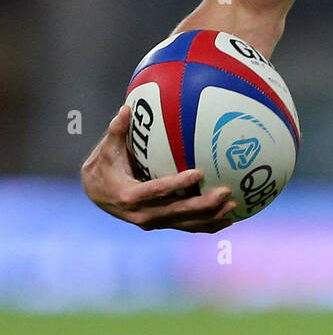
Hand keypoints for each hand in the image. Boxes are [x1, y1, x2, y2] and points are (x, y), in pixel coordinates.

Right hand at [81, 104, 236, 232]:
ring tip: (234, 206)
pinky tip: (228, 219)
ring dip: (210, 217)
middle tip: (226, 192)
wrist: (96, 194)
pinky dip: (207, 225)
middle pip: (177, 212)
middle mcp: (141, 214)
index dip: (177, 184)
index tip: (198, 173)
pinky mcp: (160, 224)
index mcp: (129, 196)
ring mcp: (152, 222)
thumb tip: (126, 108)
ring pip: (185, 223)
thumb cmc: (104, 166)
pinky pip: (186, 226)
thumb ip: (117, 131)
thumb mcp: (106, 150)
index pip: (157, 190)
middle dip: (203, 205)